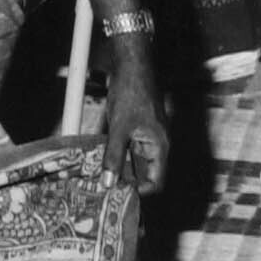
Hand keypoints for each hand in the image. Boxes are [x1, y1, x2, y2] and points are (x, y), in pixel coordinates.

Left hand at [104, 60, 167, 196]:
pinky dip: (117, 153)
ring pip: (135, 160)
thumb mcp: (120, 128)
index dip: (140, 191)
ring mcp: (146, 136)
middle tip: (105, 188)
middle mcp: (156, 144)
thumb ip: (114, 156)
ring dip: (120, 167)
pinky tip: (101, 156)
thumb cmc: (131, 94)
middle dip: (127, 181)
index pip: (156, 181)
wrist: (132, 66)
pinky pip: (129, 147)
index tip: (120, 194)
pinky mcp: (137, 128)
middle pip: (144, 173)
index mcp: (160, 147)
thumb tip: (109, 183)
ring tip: (100, 175)